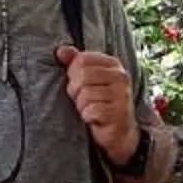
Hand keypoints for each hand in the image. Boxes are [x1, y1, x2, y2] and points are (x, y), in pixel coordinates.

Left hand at [56, 44, 137, 166]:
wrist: (119, 132)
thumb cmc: (100, 103)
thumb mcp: (88, 80)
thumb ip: (75, 62)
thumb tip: (60, 50)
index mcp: (113, 64)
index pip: (81, 59)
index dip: (73, 73)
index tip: (80, 84)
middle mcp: (120, 77)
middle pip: (82, 76)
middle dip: (76, 91)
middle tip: (84, 99)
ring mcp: (122, 95)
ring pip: (85, 94)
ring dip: (82, 106)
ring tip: (91, 109)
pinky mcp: (119, 113)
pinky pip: (91, 111)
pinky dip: (88, 117)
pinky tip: (95, 119)